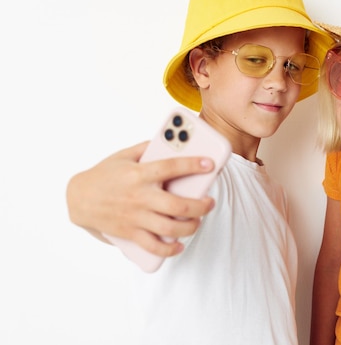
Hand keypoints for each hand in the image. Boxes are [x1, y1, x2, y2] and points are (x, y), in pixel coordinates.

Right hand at [66, 141, 215, 256]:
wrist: (78, 198)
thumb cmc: (104, 174)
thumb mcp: (124, 155)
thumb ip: (148, 148)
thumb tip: (173, 143)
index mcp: (139, 174)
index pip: (171, 167)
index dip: (193, 165)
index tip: (210, 164)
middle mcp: (139, 197)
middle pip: (178, 205)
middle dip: (201, 205)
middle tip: (209, 202)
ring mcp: (135, 217)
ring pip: (170, 227)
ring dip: (191, 226)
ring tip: (198, 221)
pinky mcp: (130, 233)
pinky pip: (153, 246)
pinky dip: (170, 249)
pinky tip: (179, 245)